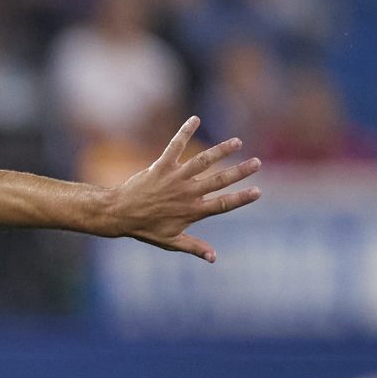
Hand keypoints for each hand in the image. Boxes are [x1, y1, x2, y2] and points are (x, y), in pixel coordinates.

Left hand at [103, 116, 262, 261]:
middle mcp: (187, 193)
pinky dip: (184, 132)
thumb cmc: (145, 228)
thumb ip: (194, 247)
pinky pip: (174, 146)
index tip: (258, 191)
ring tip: (237, 142)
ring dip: (221, 150)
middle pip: (219, 180)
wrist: (118, 214)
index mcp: (193, 211)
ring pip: (202, 161)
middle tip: (257, 162)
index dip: (241, 198)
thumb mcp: (171, 241)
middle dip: (240, 171)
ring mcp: (175, 178)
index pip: (223, 204)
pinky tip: (195, 119)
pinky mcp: (161, 166)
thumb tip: (214, 258)